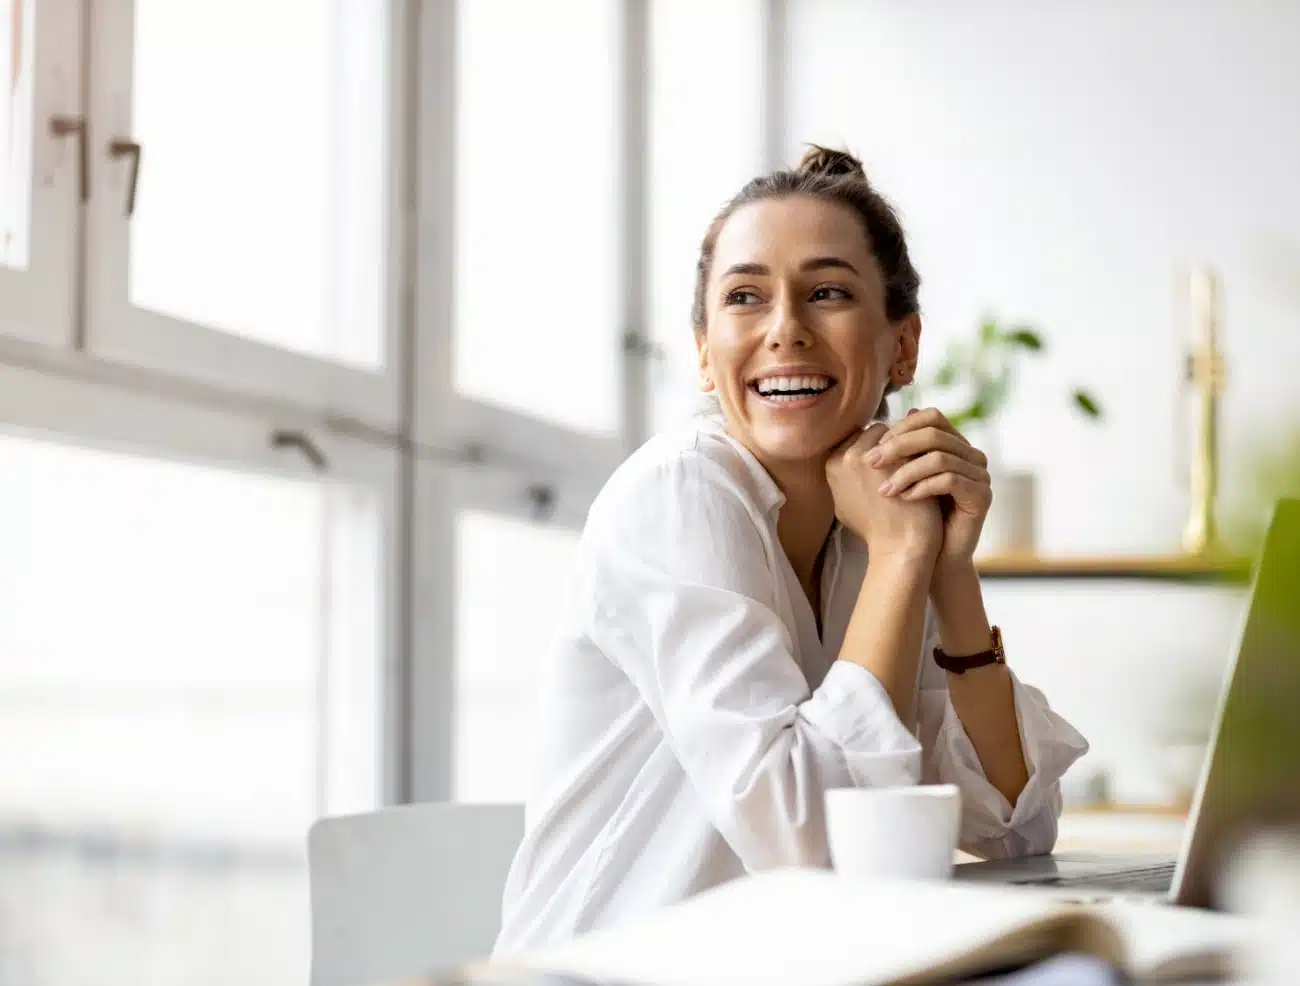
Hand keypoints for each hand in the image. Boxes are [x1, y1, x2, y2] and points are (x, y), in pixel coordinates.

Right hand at [825, 422, 942, 563]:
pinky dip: (925, 449)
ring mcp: (873, 456)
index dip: (881, 449)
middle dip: (895, 443)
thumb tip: (856, 454)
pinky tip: (934, 464)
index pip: (859, 438)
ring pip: (898, 433)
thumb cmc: (877, 530)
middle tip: (913, 460)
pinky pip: (916, 440)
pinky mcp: (900, 458)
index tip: (896, 464)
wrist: (899, 548)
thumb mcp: (849, 502)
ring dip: (911, 444)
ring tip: (924, 463)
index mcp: (832, 464)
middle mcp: (847, 456)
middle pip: (877, 431)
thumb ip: (849, 475)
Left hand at [867, 408, 991, 569]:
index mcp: (954, 445)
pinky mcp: (982, 496)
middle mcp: (971, 455)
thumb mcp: (900, 479)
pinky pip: (950, 481)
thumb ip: (894, 453)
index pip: (931, 417)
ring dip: (906, 472)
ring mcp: (980, 475)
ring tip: (884, 489)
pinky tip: (904, 499)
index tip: (874, 448)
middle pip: (935, 433)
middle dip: (898, 447)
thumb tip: (876, 424)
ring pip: (940, 458)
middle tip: (871, 463)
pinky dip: (923, 488)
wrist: (933, 557)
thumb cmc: (913, 517)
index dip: (901, 428)